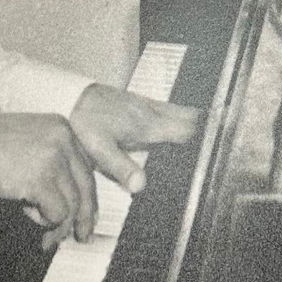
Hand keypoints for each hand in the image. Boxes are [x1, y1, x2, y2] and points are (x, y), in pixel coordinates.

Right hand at [0, 112, 98, 249]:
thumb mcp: (27, 139)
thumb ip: (50, 155)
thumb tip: (67, 192)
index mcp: (60, 126)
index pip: (85, 165)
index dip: (86, 193)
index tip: (86, 213)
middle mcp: (63, 138)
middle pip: (86, 184)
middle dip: (85, 215)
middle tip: (82, 236)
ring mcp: (54, 157)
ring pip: (73, 203)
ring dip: (60, 225)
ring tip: (47, 237)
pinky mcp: (42, 178)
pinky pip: (58, 212)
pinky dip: (45, 221)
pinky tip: (28, 214)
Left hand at [68, 83, 202, 199]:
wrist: (72, 96)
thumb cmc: (86, 122)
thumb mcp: (100, 149)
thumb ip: (122, 167)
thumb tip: (142, 186)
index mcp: (149, 125)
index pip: (187, 129)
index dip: (201, 141)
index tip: (209, 154)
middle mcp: (153, 113)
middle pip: (190, 117)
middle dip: (203, 130)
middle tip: (210, 145)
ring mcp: (147, 105)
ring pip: (180, 110)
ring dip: (192, 122)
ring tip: (202, 137)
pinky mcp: (140, 102)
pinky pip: (168, 108)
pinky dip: (178, 117)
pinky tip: (175, 129)